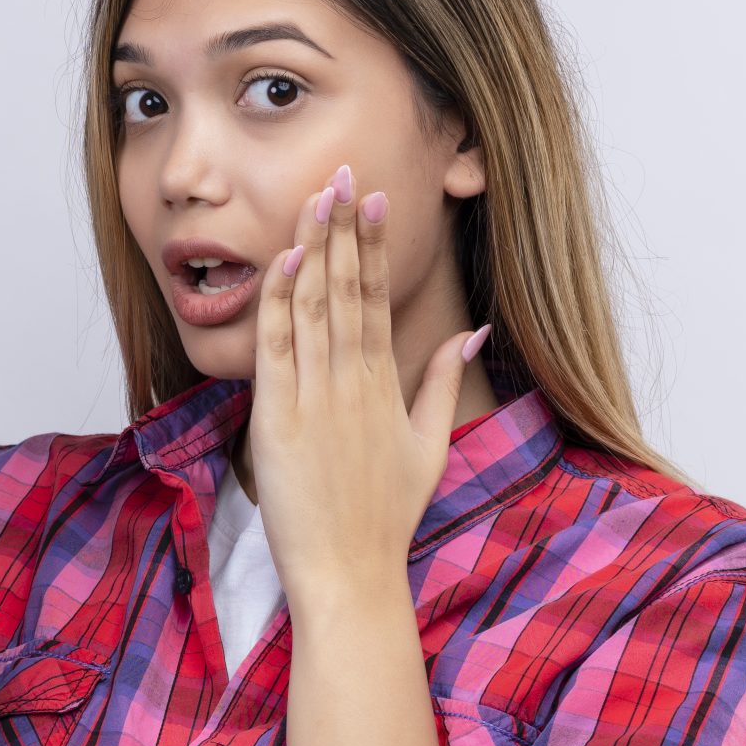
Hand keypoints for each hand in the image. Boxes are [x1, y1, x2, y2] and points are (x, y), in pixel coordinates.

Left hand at [247, 163, 489, 618]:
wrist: (351, 576)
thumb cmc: (384, 520)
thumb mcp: (427, 447)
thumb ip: (441, 384)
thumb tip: (469, 335)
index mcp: (385, 386)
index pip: (377, 298)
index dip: (373, 244)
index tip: (373, 196)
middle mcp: (353, 384)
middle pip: (347, 290)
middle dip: (343, 227)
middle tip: (341, 170)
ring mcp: (316, 401)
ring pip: (313, 309)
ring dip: (311, 249)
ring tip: (313, 196)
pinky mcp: (279, 422)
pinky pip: (277, 350)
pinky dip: (277, 304)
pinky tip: (281, 262)